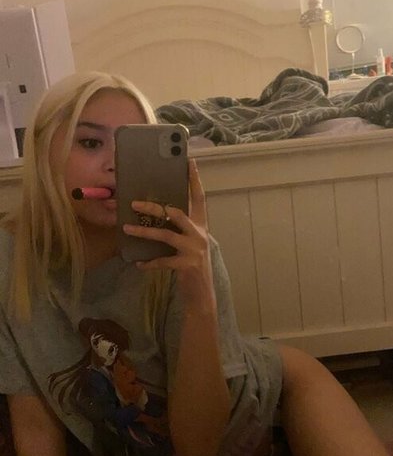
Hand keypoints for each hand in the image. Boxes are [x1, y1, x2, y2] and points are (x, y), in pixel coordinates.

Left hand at [123, 159, 212, 302]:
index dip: (195, 180)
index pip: (199, 198)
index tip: (189, 161)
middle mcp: (200, 234)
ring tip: (126, 229)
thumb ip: (179, 230)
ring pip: (166, 235)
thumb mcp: (189, 244)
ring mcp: (194, 250)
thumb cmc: (191, 266)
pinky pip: (163, 261)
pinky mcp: (187, 265)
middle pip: (176, 213)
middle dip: (154, 208)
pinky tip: (138, 263)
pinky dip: (149, 262)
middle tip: (134, 204)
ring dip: (144, 232)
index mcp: (201, 226)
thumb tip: (157, 215)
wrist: (202, 294)